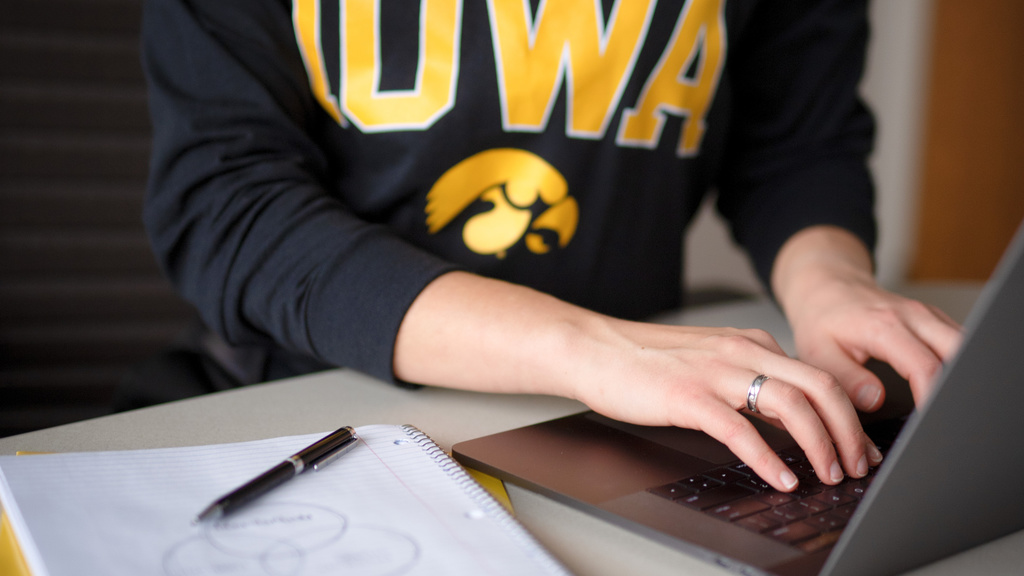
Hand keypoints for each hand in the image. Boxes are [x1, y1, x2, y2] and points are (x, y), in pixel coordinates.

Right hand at [563, 317, 882, 491]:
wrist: (594, 348)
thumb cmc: (646, 361)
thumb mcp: (712, 361)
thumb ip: (752, 381)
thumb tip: (789, 418)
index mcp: (752, 344)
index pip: (819, 377)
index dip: (850, 417)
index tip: (861, 447)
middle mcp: (741, 352)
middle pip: (820, 387)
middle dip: (849, 431)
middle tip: (857, 465)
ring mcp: (715, 373)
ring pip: (791, 405)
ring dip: (819, 444)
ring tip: (828, 473)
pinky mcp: (688, 397)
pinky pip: (741, 430)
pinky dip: (769, 459)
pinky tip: (781, 478)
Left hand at [772, 227, 962, 410]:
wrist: (828, 287)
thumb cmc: (822, 319)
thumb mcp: (819, 353)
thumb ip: (847, 379)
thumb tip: (875, 400)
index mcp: (884, 326)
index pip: (924, 367)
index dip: (931, 398)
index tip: (929, 422)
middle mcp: (913, 317)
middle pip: (959, 352)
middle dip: (958, 386)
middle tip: (946, 416)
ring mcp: (927, 316)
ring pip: (966, 344)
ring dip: (964, 374)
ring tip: (948, 404)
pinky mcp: (933, 319)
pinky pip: (960, 341)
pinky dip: (961, 363)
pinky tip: (950, 384)